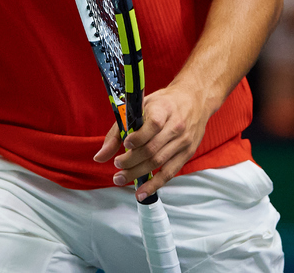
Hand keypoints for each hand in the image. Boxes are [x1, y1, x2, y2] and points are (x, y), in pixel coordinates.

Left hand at [93, 84, 210, 200]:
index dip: (138, 137)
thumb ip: (119, 129)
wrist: (195, 99)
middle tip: (116, 168)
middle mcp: (176, 126)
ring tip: (120, 179)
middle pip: (152, 149)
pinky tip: (141, 193)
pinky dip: (154, 185)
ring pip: (158, 162)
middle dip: (131, 161)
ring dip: (138, 174)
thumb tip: (99, 157)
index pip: (153, 125)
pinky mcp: (187, 154)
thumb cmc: (163, 102)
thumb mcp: (141, 105)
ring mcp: (183, 142)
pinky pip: (170, 173)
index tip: (125, 144)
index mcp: (164, 109)